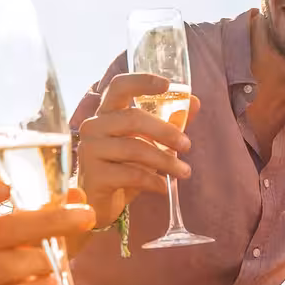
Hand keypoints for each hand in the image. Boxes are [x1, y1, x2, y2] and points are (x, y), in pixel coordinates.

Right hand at [75, 73, 199, 226]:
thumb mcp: (147, 143)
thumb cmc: (123, 167)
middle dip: (166, 131)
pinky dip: (153, 180)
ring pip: (135, 148)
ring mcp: (90, 151)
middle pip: (133, 118)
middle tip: (188, 145)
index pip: (119, 86)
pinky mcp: (94, 176)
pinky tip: (163, 187)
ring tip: (184, 172)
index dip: (141, 81)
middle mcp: (93, 127)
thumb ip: (168, 122)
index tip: (167, 84)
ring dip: (166, 161)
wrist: (100, 203)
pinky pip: (131, 174)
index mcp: (106, 113)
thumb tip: (194, 102)